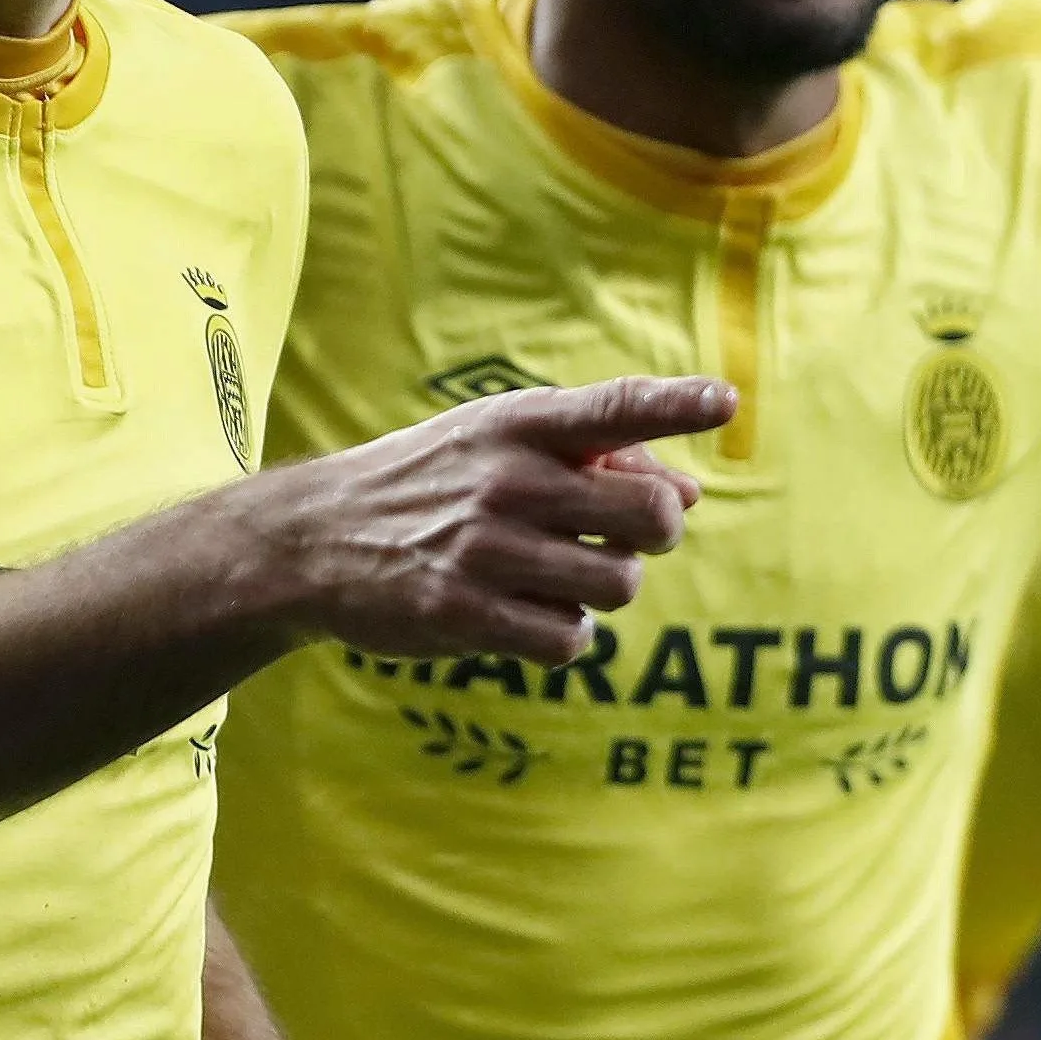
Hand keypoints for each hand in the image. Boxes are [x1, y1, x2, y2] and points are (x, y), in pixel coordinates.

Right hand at [253, 375, 730, 665]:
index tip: (725, 400)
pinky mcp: (465, 612)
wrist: (315, 537)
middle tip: (618, 533)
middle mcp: (506, 479)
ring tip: (557, 575)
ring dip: (604, 588)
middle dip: (653, 531)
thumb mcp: (498, 443)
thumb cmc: (431, 483)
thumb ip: (595, 457)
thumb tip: (691, 495)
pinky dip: (564, 635)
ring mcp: (485, 548)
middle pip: (650, 514)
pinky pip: (571, 640)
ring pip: (621, 583)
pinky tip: (525, 613)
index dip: (675, 404)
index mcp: (517, 423)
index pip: (612, 407)